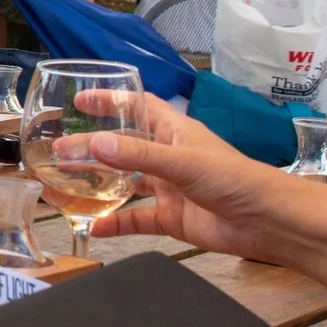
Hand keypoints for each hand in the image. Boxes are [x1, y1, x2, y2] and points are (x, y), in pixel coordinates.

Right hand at [72, 94, 292, 262]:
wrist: (269, 223)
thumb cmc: (236, 180)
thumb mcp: (184, 163)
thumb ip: (139, 156)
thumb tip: (94, 144)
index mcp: (175, 132)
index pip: (138, 107)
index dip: (111, 101)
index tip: (80, 100)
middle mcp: (168, 157)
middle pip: (122, 148)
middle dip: (90, 149)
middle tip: (57, 151)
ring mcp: (169, 188)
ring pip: (124, 184)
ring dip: (96, 185)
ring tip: (62, 187)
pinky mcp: (172, 217)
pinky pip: (136, 219)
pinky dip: (115, 223)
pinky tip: (92, 226)